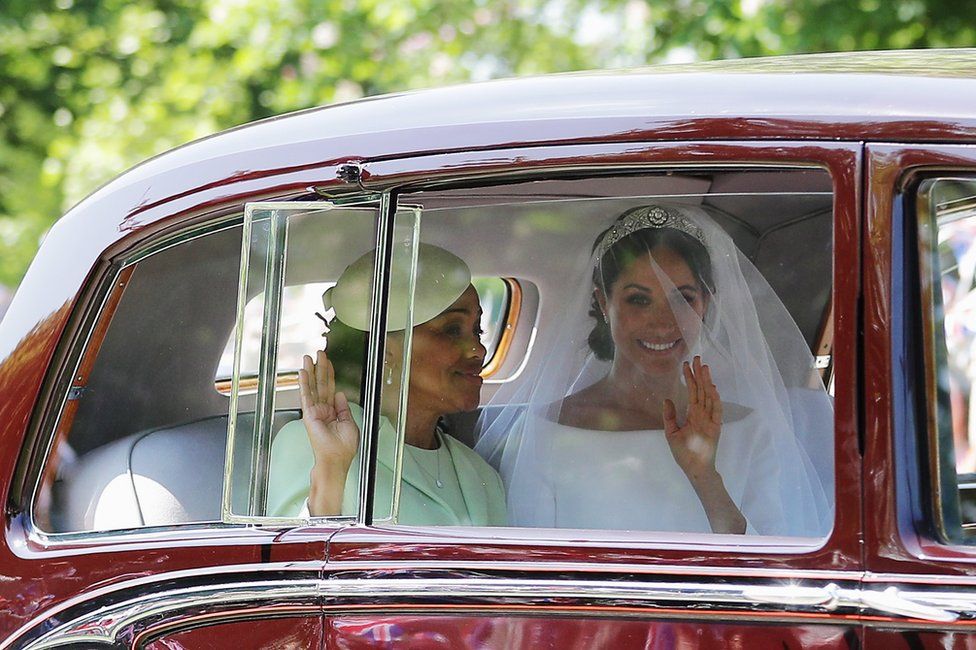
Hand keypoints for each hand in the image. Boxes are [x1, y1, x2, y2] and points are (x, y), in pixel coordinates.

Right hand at [299, 349, 359, 514]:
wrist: (335, 461)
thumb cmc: (343, 449)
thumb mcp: (349, 424)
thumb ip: (344, 408)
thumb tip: (341, 394)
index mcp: (333, 412)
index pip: (331, 389)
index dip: (331, 375)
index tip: (329, 363)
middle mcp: (323, 410)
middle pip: (321, 385)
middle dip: (321, 368)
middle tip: (319, 352)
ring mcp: (315, 412)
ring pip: (313, 387)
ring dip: (310, 371)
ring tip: (308, 357)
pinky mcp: (309, 415)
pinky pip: (306, 396)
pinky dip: (304, 383)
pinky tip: (303, 372)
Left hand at [662, 355, 722, 481]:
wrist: (694, 468)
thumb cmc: (684, 453)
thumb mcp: (671, 432)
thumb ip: (669, 416)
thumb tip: (667, 399)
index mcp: (693, 415)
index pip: (692, 392)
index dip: (690, 378)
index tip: (686, 364)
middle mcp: (702, 414)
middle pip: (701, 390)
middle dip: (699, 374)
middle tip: (697, 358)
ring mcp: (710, 420)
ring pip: (709, 397)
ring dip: (707, 382)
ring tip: (704, 367)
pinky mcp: (716, 428)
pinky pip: (716, 411)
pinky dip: (715, 400)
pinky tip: (712, 388)